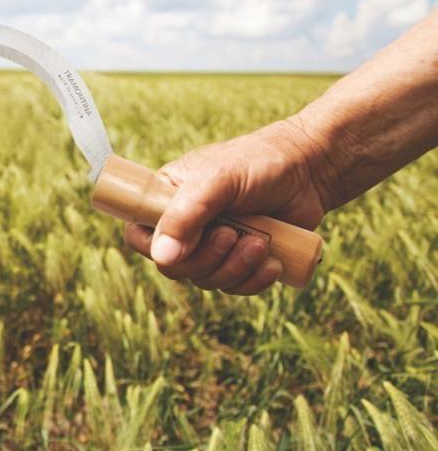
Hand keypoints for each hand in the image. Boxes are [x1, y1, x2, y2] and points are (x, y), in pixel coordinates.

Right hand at [123, 118, 331, 294]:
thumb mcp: (217, 180)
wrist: (310, 170)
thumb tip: (162, 257)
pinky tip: (272, 262)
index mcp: (167, 199)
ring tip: (260, 242)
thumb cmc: (258, 163)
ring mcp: (214, 245)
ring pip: (206, 281)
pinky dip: (253, 281)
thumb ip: (186, 215)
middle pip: (174, 268)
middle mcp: (186, 225)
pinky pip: (235, 287)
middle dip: (207, 260)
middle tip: (232, 235)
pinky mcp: (242, 261)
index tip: (186, 241)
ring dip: (235, 268)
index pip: (140, 236)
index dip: (157, 248)